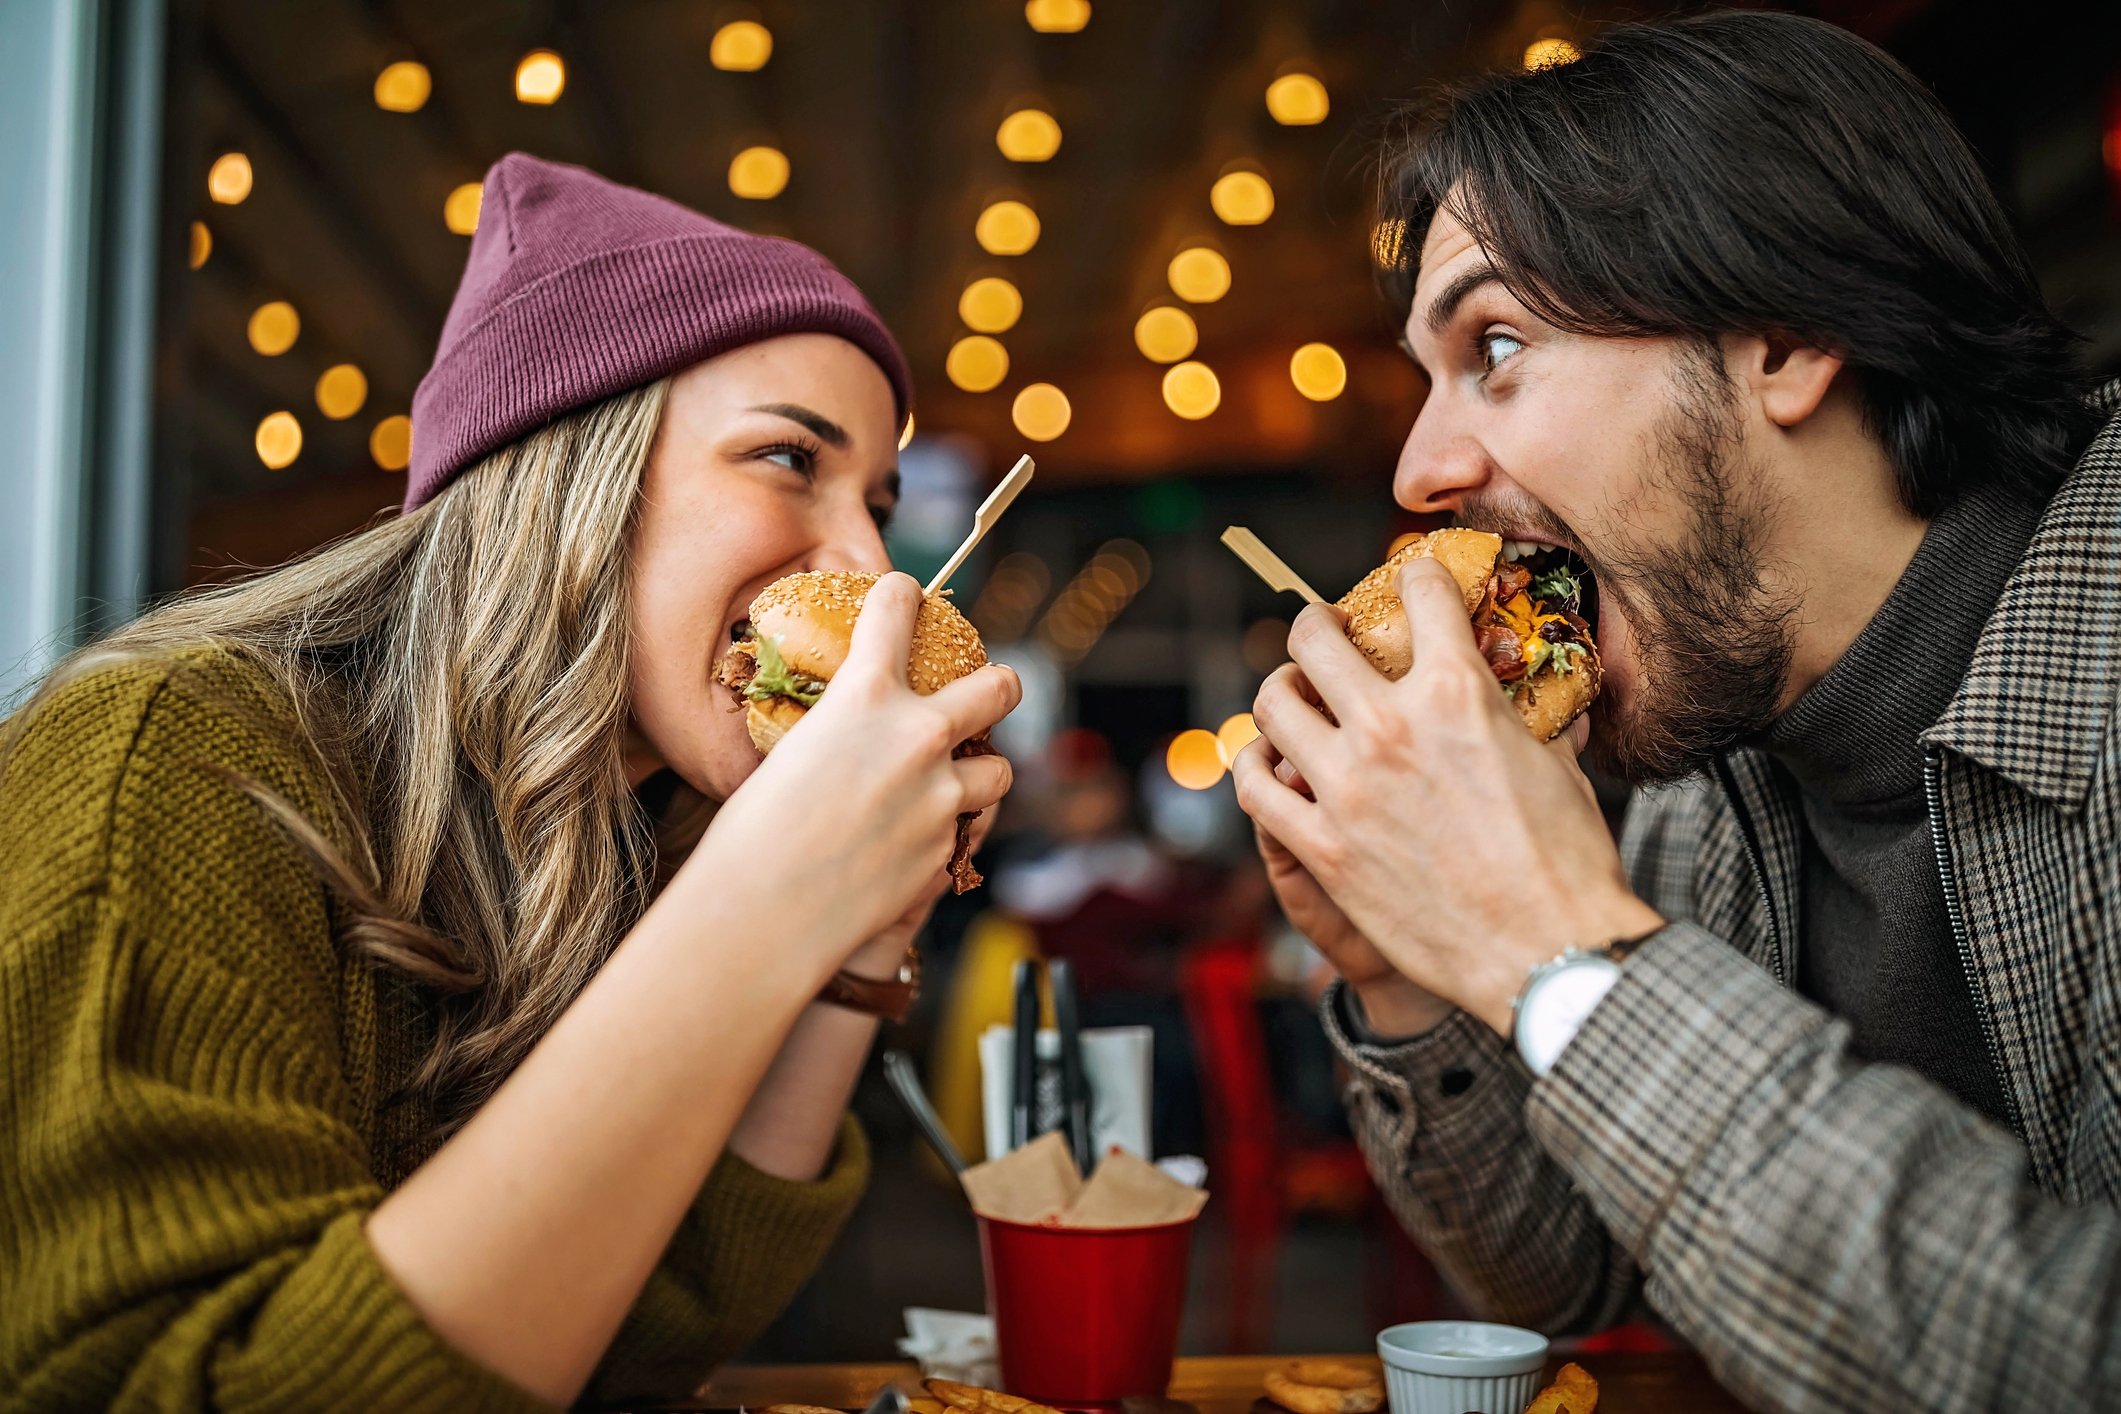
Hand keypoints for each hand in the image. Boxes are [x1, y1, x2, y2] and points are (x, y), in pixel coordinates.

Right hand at [681, 573, 1018, 991]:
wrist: (765, 913)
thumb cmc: (751, 833)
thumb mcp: (791, 753)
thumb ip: (837, 733)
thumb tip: (846, 737)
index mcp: (864, 694)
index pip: (895, 612)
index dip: (902, 596)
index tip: (907, 595)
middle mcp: (916, 735)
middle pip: (996, 689)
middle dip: (1000, 684)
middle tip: (996, 687)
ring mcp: (941, 796)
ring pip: (1000, 771)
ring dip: (981, 773)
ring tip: (958, 783)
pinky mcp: (946, 850)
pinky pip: (965, 831)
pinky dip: (948, 832)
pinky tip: (915, 844)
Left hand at [1233, 558, 1660, 1035]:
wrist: (1547, 951)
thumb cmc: (1567, 863)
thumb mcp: (1558, 766)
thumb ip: (1531, 721)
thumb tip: (1549, 698)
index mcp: (1457, 690)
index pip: (1419, 593)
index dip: (1415, 576)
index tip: (1410, 581)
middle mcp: (1391, 725)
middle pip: (1313, 637)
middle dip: (1316, 624)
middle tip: (1324, 632)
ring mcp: (1348, 785)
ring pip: (1272, 704)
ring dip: (1279, 690)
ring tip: (1290, 694)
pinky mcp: (1322, 846)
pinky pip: (1255, 788)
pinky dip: (1254, 767)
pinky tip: (1268, 765)